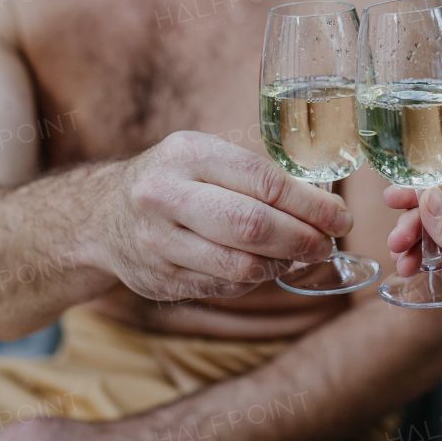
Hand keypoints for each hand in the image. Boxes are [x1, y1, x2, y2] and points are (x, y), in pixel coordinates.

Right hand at [96, 131, 349, 301]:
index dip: (311, 205)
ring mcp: (157, 242)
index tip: (340, 217)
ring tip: (301, 256)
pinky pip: (224, 287)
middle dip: (302, 239)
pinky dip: (255, 280)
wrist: (101, 215)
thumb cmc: (174, 180)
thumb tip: (324, 205)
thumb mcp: (205, 157)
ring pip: (240, 266)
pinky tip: (267, 267)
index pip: (263, 181)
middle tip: (327, 244)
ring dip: (282, 265)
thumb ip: (256, 176)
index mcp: (187, 154)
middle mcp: (165, 196)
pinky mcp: (159, 279)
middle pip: (252, 227)